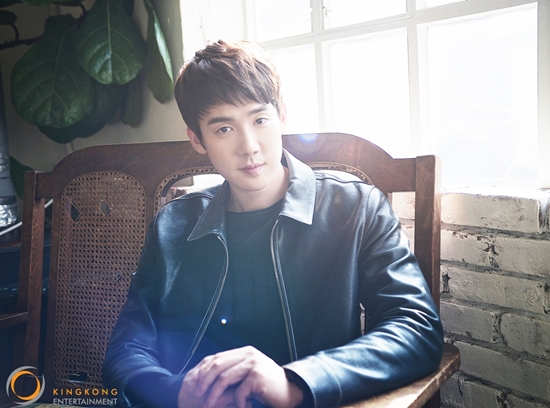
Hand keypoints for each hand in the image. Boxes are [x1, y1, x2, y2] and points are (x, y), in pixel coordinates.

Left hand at [183, 346, 303, 407]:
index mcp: (244, 352)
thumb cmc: (266, 386)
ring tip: (209, 406)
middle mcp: (248, 354)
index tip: (194, 385)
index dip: (203, 371)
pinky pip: (239, 391)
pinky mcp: (258, 376)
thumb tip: (206, 376)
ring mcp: (253, 364)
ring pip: (224, 378)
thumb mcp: (247, 374)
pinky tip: (239, 407)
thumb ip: (233, 371)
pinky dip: (236, 402)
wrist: (289, 392)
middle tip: (197, 396)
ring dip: (214, 395)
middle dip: (204, 382)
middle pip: (217, 365)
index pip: (216, 358)